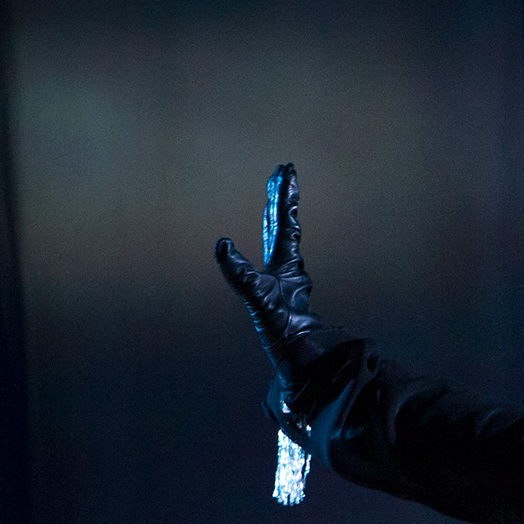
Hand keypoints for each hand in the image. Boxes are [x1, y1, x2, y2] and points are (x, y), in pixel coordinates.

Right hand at [215, 164, 346, 390]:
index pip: (285, 221)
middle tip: (282, 170)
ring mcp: (287, 275)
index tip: (286, 171)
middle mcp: (289, 264)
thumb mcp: (258, 299)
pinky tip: (275, 238)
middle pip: (284, 222)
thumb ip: (240, 273)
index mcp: (286, 262)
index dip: (284, 196)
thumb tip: (222, 246)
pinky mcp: (282, 288)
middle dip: (281, 196)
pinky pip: (277, 254)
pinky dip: (274, 238)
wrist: (301, 353)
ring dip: (278, 213)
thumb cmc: (282, 328)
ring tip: (277, 193)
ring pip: (282, 236)